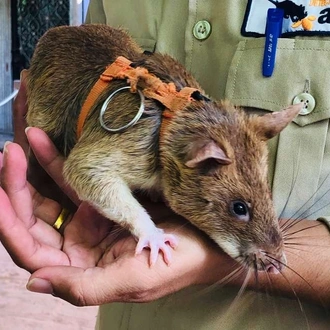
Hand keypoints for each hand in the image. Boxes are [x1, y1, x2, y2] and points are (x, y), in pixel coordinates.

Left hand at [0, 130, 235, 305]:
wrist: (211, 237)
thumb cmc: (177, 263)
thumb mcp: (133, 281)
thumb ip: (84, 287)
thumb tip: (33, 282)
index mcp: (82, 268)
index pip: (31, 250)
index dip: (9, 223)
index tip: (0, 192)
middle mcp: (81, 246)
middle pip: (35, 218)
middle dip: (15, 188)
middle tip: (7, 154)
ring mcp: (91, 221)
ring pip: (50, 196)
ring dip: (31, 170)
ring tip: (17, 142)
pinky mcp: (105, 200)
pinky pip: (74, 180)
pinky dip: (56, 162)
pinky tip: (42, 140)